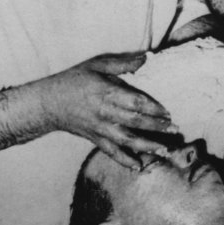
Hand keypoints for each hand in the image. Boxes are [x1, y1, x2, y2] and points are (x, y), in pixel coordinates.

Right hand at [38, 53, 177, 168]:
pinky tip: (139, 166)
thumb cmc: (74, 80)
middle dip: (157, 127)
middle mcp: (104, 113)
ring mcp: (100, 129)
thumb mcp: (96, 65)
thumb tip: (146, 58)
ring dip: (147, 146)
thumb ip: (122, 63)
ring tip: (164, 149)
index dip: (153, 108)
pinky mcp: (95, 139)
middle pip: (135, 122)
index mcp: (106, 93)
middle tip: (175, 129)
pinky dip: (124, 160)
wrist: (48, 103)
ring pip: (126, 140)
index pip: (134, 102)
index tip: (167, 112)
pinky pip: (111, 152)